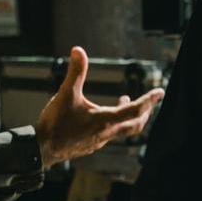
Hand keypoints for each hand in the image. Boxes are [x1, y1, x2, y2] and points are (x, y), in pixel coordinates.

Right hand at [35, 47, 164, 166]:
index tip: (160, 92)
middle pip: (135, 124)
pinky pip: (110, 134)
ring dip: (128, 116)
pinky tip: (102, 116)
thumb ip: (75, 72)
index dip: (149, 100)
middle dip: (145, 111)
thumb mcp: (65, 94)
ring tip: (124, 100)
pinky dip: (115, 122)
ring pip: (123, 130)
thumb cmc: (55, 124)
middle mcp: (106, 133)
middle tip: (151, 101)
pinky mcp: (91, 145)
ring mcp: (99, 141)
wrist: (41, 150)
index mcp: (105, 120)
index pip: (135, 109)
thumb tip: (78, 50)